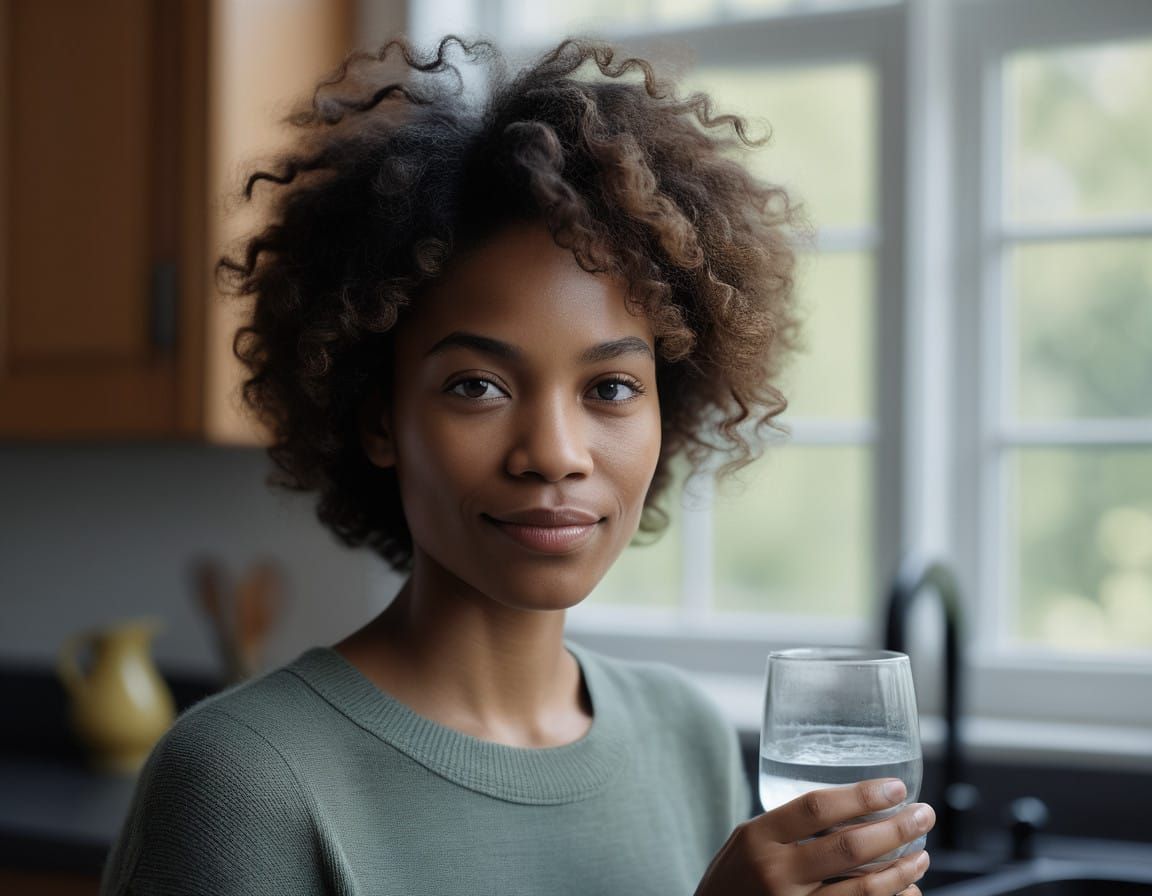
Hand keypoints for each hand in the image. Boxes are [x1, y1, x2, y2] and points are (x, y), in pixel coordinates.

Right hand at [694, 778, 934, 895]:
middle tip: (924, 815)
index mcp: (759, 837)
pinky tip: (908, 891)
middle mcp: (775, 873)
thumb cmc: (735, 877)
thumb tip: (852, 807)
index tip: (895, 787)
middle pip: (847, 847)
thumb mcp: (748, 839)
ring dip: (901, 871)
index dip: (860, 796)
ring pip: (862, 889)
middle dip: (895, 829)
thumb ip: (788, 826)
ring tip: (922, 854)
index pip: (816, 808)